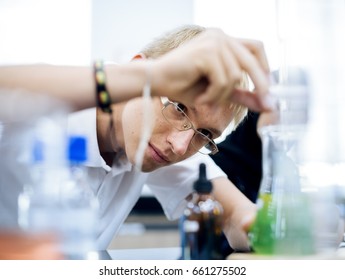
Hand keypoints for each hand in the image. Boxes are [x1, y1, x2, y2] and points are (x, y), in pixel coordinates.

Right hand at [151, 28, 272, 111]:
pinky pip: (223, 80)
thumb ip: (241, 95)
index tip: (267, 88)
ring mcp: (214, 41)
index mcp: (223, 40)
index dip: (264, 67)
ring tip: (207, 100)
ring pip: (236, 75)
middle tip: (264, 103)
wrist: (156, 82)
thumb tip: (266, 105)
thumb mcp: (218, 92)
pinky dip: (214, 95)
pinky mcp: (207, 51)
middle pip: (251, 60)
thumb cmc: (182, 85)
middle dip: (261, 84)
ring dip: (223, 95)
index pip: (255, 48)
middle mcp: (220, 36)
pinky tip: (201, 98)